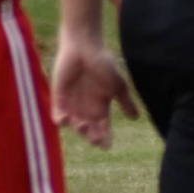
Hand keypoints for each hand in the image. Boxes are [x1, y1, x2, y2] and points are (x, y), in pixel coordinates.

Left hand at [51, 35, 138, 149]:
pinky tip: (65, 119)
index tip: (106, 146)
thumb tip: (136, 118)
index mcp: (101, 109)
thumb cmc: (103, 64)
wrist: (84, 47)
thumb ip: (126, 102)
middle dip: (91, 137)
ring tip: (82, 123)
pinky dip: (60, 121)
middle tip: (95, 136)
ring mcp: (72, 105)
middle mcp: (86, 110)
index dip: (104, 139)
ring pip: (74, 126)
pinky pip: (57, 115)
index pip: (103, 130)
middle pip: (89, 132)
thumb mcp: (118, 85)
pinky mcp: (59, 97)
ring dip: (78, 129)